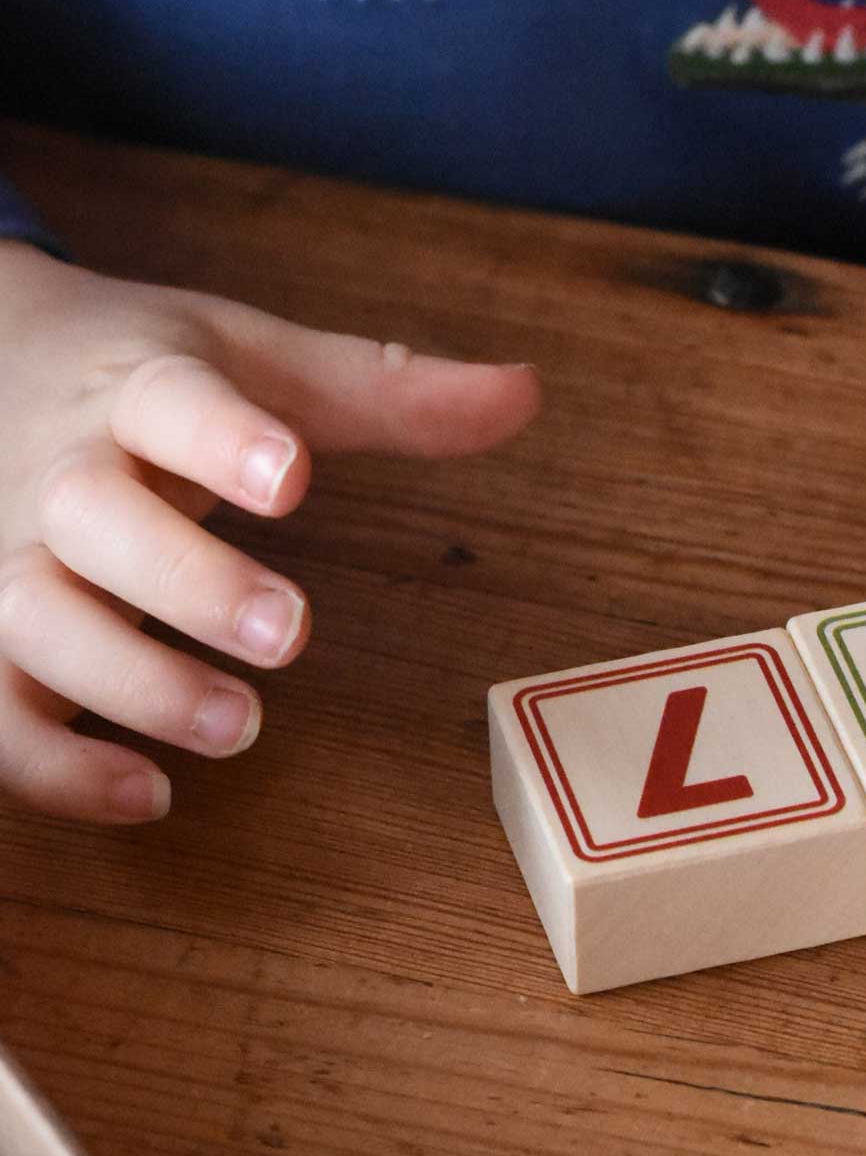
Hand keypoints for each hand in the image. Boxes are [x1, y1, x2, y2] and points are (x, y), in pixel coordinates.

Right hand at [0, 240, 539, 821]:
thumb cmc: (139, 381)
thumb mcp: (255, 361)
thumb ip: (385, 392)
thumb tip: (523, 392)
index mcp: (135, 392)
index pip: (169, 401)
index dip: (221, 439)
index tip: (288, 475)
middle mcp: (59, 477)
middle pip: (92, 520)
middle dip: (187, 580)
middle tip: (288, 632)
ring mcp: (7, 562)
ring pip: (36, 623)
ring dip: (132, 682)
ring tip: (236, 726)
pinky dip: (54, 767)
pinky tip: (147, 793)